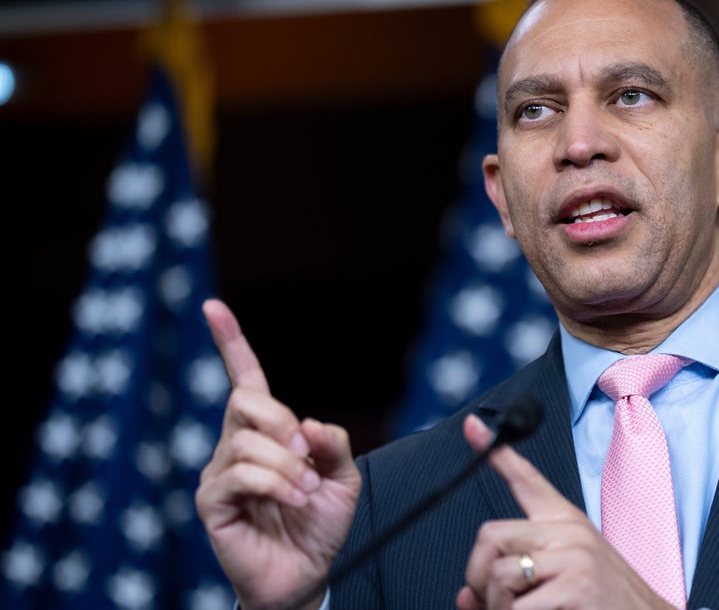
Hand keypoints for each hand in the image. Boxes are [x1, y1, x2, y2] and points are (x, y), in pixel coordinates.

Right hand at [194, 299, 361, 609]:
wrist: (307, 574)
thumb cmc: (319, 524)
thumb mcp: (343, 477)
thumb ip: (333, 443)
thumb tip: (308, 422)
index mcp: (266, 432)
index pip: (246, 380)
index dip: (230, 343)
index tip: (213, 308)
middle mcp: (236, 445)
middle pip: (246, 401)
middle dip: (284, 423)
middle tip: (307, 457)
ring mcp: (220, 472)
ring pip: (247, 441)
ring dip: (288, 466)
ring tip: (304, 492)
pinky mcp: (212, 501)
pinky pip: (239, 473)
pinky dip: (275, 483)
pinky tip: (293, 502)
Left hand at [455, 415, 675, 609]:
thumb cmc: (602, 603)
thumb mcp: (560, 580)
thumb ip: (513, 581)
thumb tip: (464, 596)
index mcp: (566, 523)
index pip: (527, 479)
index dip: (495, 452)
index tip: (473, 425)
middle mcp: (570, 532)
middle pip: (491, 536)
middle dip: (479, 578)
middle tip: (493, 603)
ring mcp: (575, 556)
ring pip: (499, 575)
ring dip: (497, 607)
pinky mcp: (577, 585)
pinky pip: (519, 607)